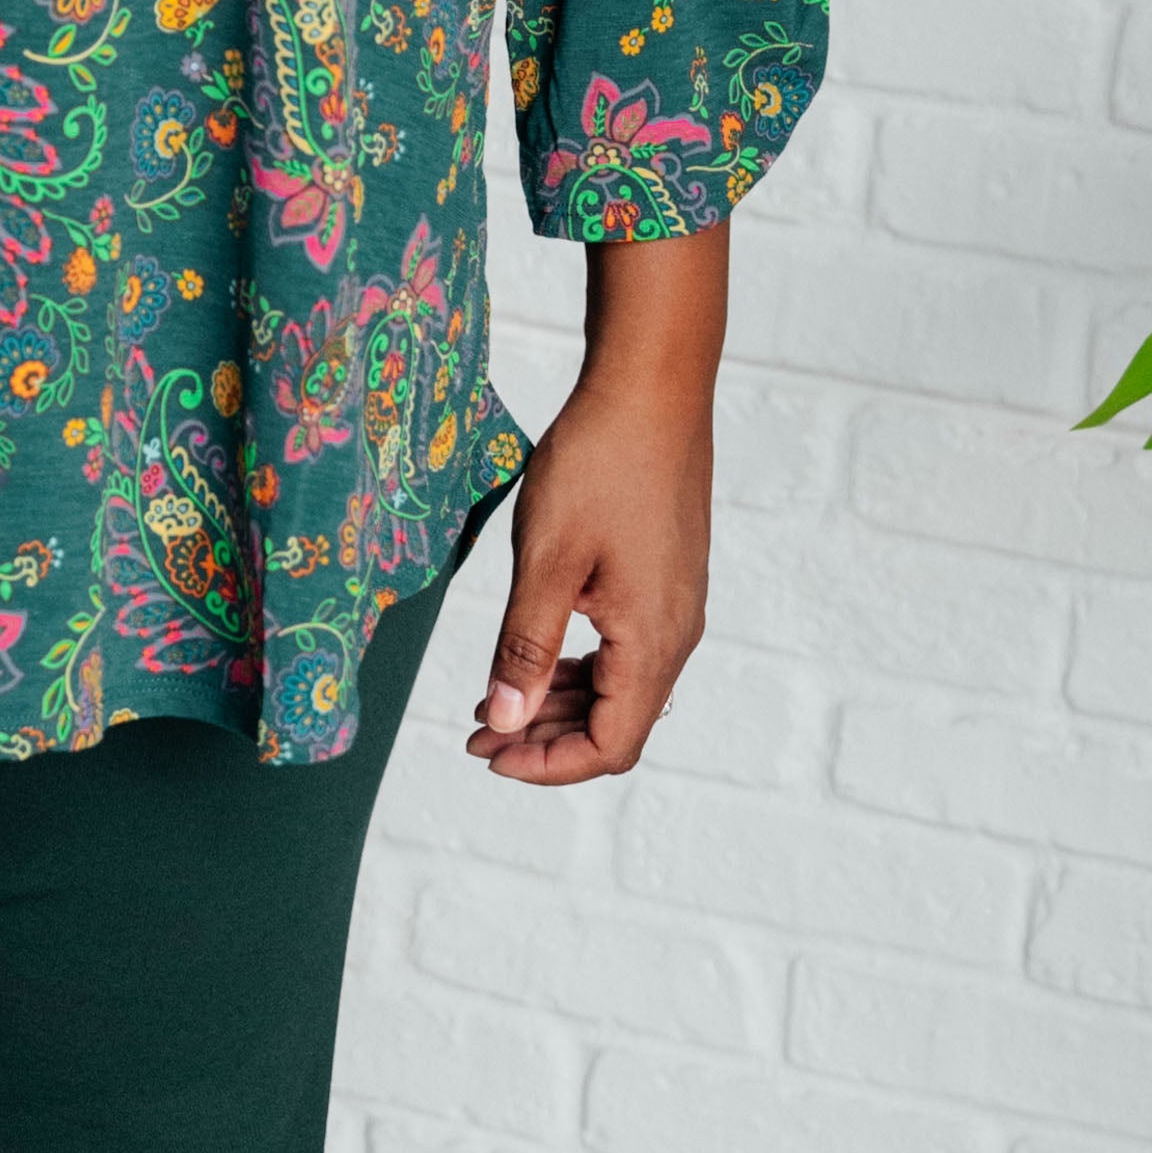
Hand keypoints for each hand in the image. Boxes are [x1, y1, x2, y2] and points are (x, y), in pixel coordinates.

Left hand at [465, 367, 714, 786]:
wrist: (652, 388)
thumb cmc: (599, 464)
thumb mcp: (546, 560)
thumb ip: (523, 647)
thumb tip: (504, 722)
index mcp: (652, 640)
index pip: (609, 745)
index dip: (547, 764)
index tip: (486, 751)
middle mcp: (676, 634)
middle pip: (615, 725)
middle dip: (544, 739)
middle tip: (475, 731)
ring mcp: (676, 607)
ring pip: (619, 688)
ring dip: (557, 703)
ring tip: (494, 697)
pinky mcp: (666, 581)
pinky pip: (625, 650)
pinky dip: (577, 667)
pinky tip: (535, 653)